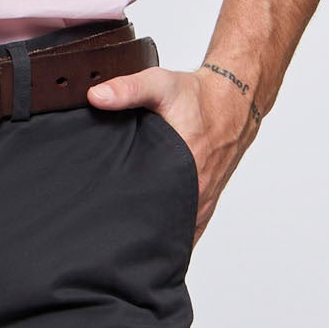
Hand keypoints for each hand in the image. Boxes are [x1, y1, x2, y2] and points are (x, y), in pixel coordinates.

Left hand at [84, 62, 257, 245]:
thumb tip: (96, 96)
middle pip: (162, 226)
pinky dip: (171, 236)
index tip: (106, 225)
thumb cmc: (196, 96)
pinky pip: (188, 229)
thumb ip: (128, 90)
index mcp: (187, 166)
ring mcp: (203, 200)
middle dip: (136, 234)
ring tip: (123, 243)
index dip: (128, 219)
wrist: (232, 102)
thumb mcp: (160, 84)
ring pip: (176, 233)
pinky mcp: (205, 202)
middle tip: (106, 236)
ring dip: (154, 237)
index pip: (153, 208)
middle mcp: (198, 189)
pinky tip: (149, 242)